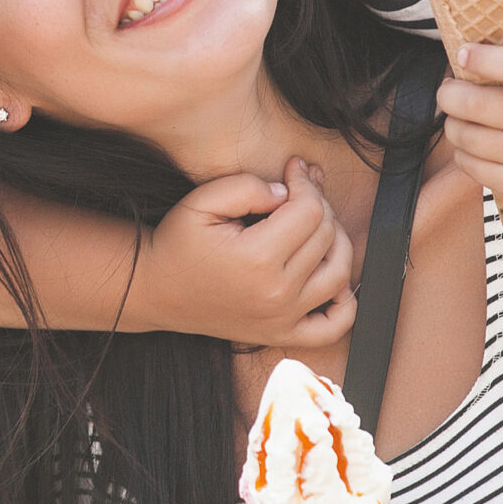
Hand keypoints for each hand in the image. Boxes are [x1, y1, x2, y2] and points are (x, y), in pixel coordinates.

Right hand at [138, 158, 353, 347]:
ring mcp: (283, 318)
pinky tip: (332, 277)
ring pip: (340, 272)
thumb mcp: (201, 201)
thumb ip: (246, 187)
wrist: (156, 291)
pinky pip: (334, 326)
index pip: (309, 210)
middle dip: (318, 203)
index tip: (292, 169)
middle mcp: (277, 293)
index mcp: (258, 258)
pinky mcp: (282, 334)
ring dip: (336, 241)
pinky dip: (346, 303)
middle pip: (326, 236)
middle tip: (300, 188)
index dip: (305, 182)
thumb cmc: (177, 244)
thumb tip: (286, 192)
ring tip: (315, 223)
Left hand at [437, 45, 502, 218]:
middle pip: (479, 105)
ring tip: (457, 118)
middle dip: (450, 95)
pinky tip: (471, 145)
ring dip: (453, 124)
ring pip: (469, 137)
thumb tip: (463, 61)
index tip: (462, 54)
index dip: (484, 59)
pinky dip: (463, 152)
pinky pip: (473, 166)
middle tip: (447, 91)